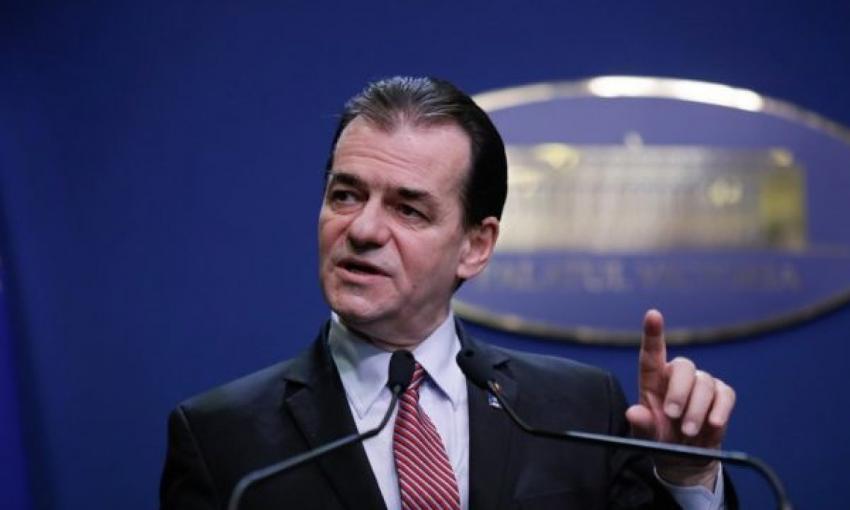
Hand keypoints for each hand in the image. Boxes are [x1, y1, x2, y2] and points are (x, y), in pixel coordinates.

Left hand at [625, 309, 735, 488]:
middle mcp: (676, 376)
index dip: (652, 332)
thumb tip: (633, 412)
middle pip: (683, 367)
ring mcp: (700, 383)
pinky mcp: (721, 395)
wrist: (685, 458)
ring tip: (688, 431)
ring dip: (697, 409)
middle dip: (679, 392)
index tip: (653, 314)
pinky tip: (713, 424)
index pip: (652, 352)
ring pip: (704, 382)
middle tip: (673, 416)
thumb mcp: (646, 435)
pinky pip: (725, 394)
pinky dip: (720, 410)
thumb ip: (641, 423)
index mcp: (653, 380)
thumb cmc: (660, 439)